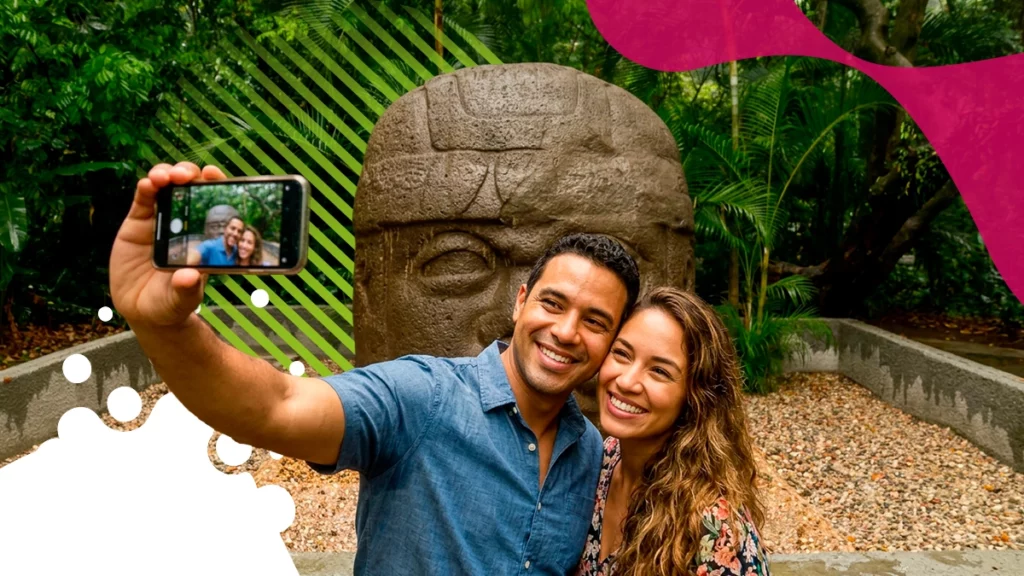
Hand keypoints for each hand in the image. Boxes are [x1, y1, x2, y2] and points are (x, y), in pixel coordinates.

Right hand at [110, 162, 225, 328]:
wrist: (142, 309)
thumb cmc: (171, 303)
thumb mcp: (181, 300)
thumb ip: (186, 289)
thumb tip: (190, 277)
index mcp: (204, 236)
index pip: (214, 204)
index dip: (216, 186)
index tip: (215, 176)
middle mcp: (185, 223)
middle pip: (190, 187)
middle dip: (190, 174)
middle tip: (187, 176)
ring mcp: (161, 220)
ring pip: (166, 187)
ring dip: (166, 174)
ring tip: (166, 177)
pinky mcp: (138, 222)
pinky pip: (143, 199)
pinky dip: (146, 187)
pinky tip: (148, 183)